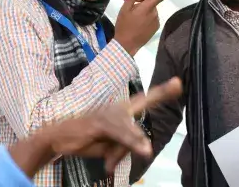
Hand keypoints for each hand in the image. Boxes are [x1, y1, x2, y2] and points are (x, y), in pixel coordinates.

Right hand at [45, 76, 182, 172]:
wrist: (59, 137)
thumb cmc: (86, 139)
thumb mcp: (109, 147)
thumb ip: (123, 148)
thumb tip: (133, 155)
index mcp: (123, 112)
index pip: (146, 99)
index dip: (162, 91)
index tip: (179, 82)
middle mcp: (119, 108)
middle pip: (144, 99)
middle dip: (162, 92)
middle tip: (178, 84)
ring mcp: (109, 114)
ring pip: (129, 127)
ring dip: (135, 140)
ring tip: (147, 151)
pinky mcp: (99, 123)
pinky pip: (118, 134)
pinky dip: (128, 143)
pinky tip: (142, 150)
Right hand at [114, 0, 183, 55]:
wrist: (126, 45)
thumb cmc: (124, 26)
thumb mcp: (124, 9)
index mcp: (147, 7)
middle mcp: (155, 13)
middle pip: (150, 0)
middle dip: (140, 0)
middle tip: (127, 2)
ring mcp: (156, 21)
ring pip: (150, 9)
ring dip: (143, 9)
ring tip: (131, 14)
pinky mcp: (155, 28)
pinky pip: (152, 17)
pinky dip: (145, 16)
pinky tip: (137, 22)